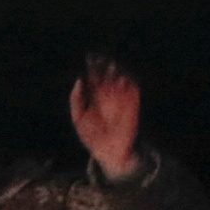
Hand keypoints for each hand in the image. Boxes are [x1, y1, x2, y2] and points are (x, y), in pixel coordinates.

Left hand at [69, 51, 146, 181]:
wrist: (107, 151)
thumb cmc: (90, 134)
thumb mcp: (78, 117)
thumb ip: (76, 99)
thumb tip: (79, 80)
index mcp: (94, 96)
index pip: (95, 77)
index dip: (94, 67)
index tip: (92, 58)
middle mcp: (108, 95)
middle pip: (108, 77)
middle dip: (107, 68)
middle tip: (104, 59)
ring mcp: (121, 101)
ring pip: (121, 82)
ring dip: (118, 74)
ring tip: (114, 67)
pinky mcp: (132, 107)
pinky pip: (132, 93)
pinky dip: (130, 85)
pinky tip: (125, 78)